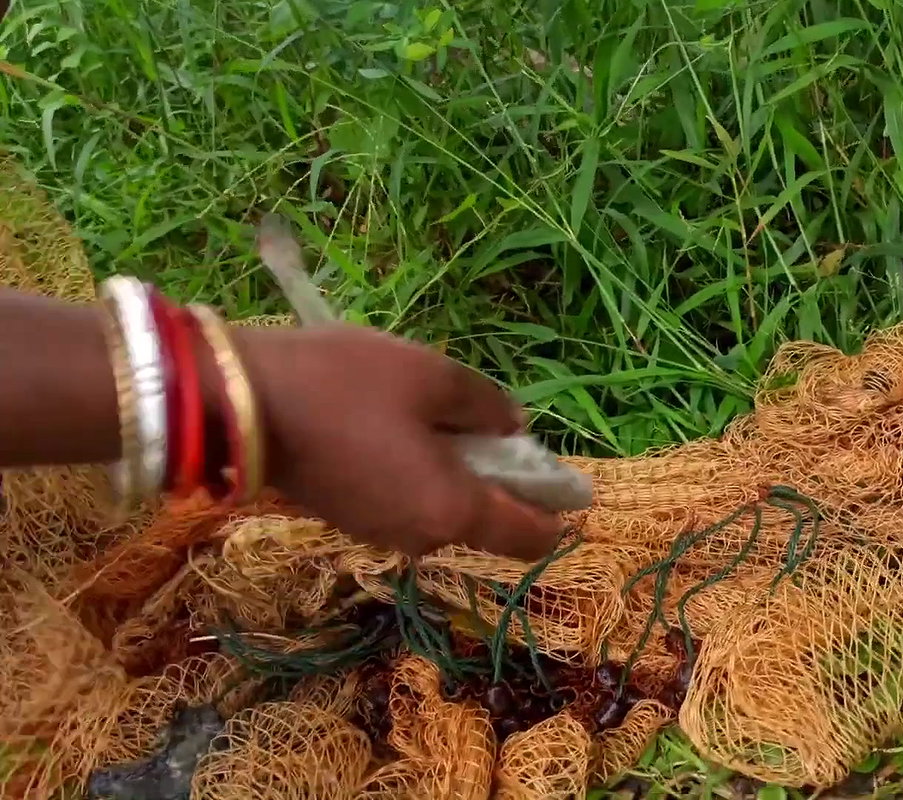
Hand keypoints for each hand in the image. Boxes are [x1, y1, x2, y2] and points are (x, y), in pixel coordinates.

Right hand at [224, 323, 565, 559]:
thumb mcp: (432, 376)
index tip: (568, 487)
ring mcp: (380, 533)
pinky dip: (421, 476)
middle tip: (492, 425)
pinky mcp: (348, 518)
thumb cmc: (345, 385)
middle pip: (485, 521)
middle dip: (500, 482)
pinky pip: (407, 503)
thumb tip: (514, 426)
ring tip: (440, 416)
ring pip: (443, 510)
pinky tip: (402, 429)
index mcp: (452, 511)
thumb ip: (487, 405)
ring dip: (457, 475)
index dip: (555, 515)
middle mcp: (421, 537)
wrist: (238, 405)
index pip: (527, 538)